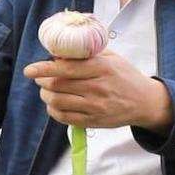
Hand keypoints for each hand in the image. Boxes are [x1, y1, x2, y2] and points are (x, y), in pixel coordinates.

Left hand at [23, 50, 171, 131]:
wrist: (145, 102)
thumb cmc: (125, 76)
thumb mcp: (112, 58)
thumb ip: (87, 54)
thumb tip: (59, 53)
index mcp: (102, 68)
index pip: (66, 68)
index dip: (44, 68)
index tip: (29, 70)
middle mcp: (98, 87)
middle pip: (58, 85)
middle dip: (43, 81)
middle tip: (41, 78)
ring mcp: (96, 106)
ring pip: (58, 102)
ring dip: (46, 96)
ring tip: (47, 91)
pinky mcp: (94, 121)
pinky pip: (65, 117)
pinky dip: (54, 111)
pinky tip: (55, 105)